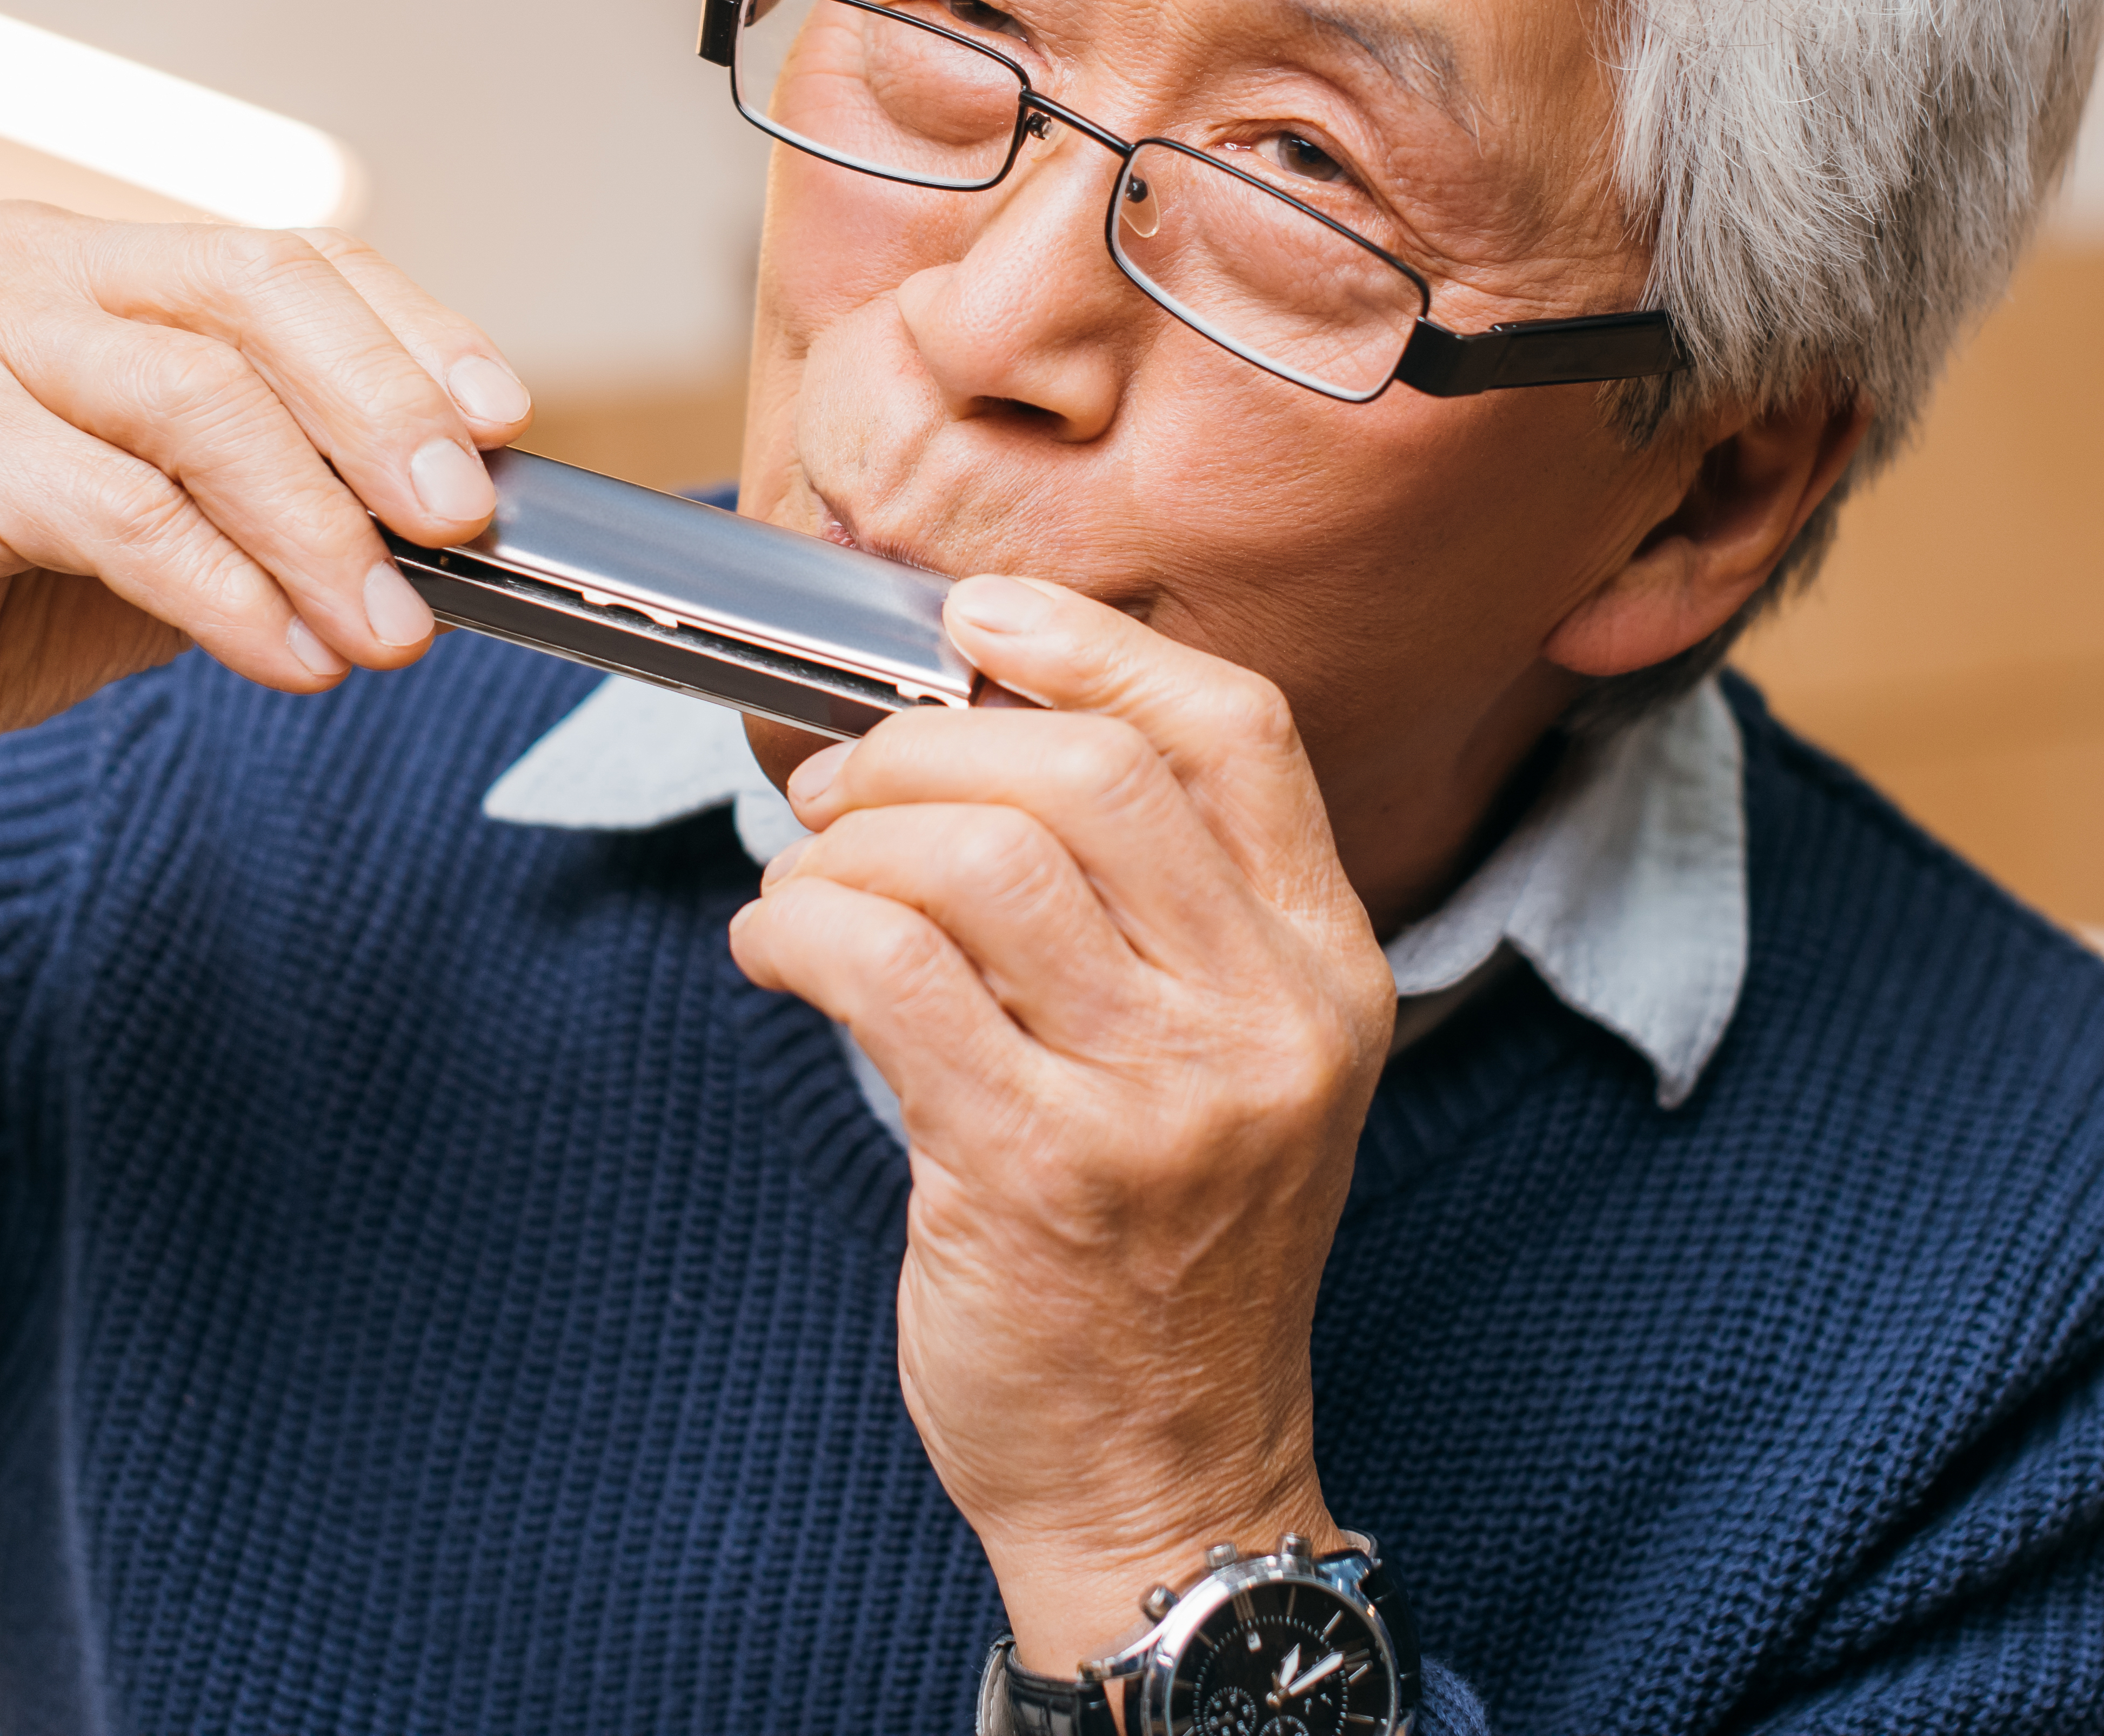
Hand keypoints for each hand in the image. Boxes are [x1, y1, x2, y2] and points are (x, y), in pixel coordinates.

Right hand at [0, 201, 529, 808]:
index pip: (293, 262)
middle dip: (384, 410)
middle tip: (461, 521)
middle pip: (258, 299)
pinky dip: (228, 592)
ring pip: (199, 405)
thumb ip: (284, 492)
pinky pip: (120, 512)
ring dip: (317, 529)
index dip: (412, 335)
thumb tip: (450, 516)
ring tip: (384, 629)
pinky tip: (288, 656)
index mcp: (99, 262)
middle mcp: (27, 267)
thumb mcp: (174, 525)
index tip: (503, 423)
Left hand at [725, 576, 1397, 1666]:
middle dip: (928, 742)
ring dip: (852, 840)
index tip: (974, 620)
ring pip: (980, 855)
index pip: (1233, 728)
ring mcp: (1160, 1099)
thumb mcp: (1227, 1065)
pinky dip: (800, 930)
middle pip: (1087, 768)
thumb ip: (1154, 906)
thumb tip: (979, 717)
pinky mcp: (1034, 1170)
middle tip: (843, 788)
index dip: (1090, 643)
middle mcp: (1266, 1022)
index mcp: (1327, 970)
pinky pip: (889, 969)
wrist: (1165, 1483)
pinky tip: (776, 954)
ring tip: (807, 883)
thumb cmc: (1161, 1258)